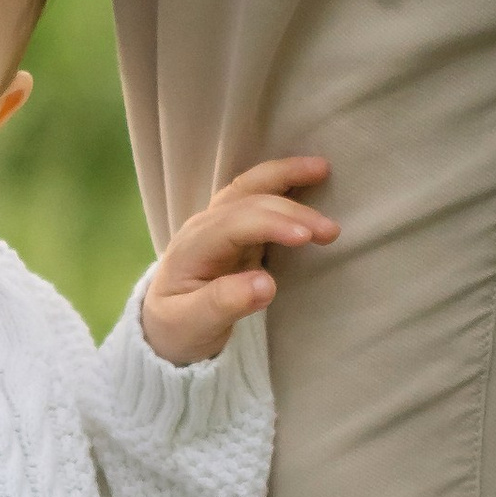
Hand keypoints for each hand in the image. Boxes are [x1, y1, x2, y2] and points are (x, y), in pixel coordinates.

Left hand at [140, 156, 335, 365]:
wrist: (165, 325)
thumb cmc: (178, 327)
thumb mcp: (192, 325)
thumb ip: (224, 305)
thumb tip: (267, 285)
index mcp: (192, 248)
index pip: (234, 225)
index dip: (271, 225)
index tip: (307, 236)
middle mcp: (204, 226)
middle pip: (247, 201)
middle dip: (291, 209)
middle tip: (331, 230)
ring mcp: (219, 222)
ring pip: (250, 187)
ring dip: (286, 176)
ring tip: (324, 169)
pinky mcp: (235, 227)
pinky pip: (258, 196)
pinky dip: (284, 182)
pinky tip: (309, 177)